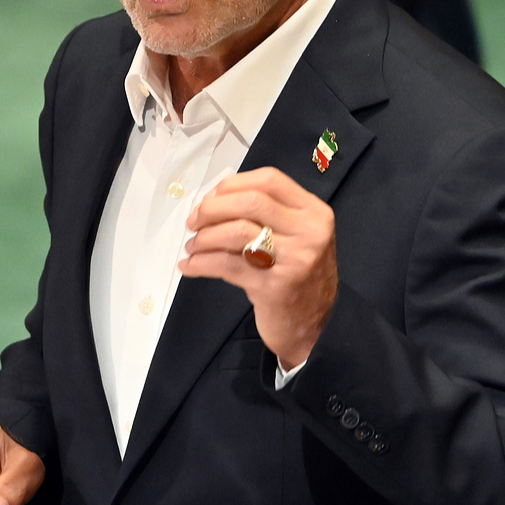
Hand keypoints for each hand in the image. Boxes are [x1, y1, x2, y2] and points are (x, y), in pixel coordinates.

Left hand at [179, 167, 337, 368]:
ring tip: (192, 246)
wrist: (315, 324)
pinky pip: (226, 265)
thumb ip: (268, 213)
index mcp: (314, 212)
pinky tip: (189, 265)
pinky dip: (200, 263)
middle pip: (250, 202)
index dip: (233, 183)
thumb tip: (213, 199)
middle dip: (213, 207)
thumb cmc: (298, 274)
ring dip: (204, 237)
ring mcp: (293, 260)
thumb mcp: (297, 236)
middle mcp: (308, 232)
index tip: (211, 196)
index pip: (269, 180)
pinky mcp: (273, 287)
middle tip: (194, 221)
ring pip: (236, 232)